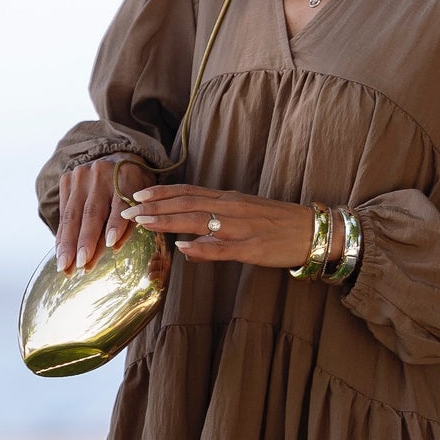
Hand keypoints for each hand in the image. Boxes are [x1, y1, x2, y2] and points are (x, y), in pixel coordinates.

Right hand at [56, 154, 151, 273]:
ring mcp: (81, 175)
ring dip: (68, 243)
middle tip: (80, 265)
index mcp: (125, 176)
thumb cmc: (133, 186)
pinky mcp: (67, 179)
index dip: (115, 223)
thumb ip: (130, 222)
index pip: (120, 203)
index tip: (110, 243)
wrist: (115, 157)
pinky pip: (63, 212)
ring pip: (73, 214)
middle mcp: (101, 173)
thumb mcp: (141, 199)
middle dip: (85, 241)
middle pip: (92, 211)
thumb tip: (113, 247)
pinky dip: (62, 235)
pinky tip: (60, 252)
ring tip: (64, 266)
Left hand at [120, 182, 336, 270]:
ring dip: (167, 220)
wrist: (313, 231)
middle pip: (185, 203)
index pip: (188, 192)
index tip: (137, 195)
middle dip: (154, 206)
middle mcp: (231, 208)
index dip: (161, 193)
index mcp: (229, 200)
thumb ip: (215, 228)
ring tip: (143, 222)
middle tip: (126, 210)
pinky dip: (201, 247)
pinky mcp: (252, 247)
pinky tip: (182, 247)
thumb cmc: (279, 225)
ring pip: (197, 220)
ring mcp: (240, 227)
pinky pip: (222, 248)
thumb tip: (186, 244)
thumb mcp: (245, 218)